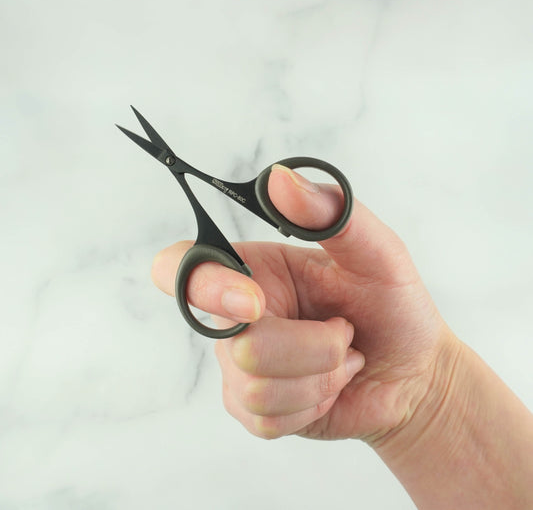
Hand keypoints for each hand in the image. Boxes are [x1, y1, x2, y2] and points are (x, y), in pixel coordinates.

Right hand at [151, 164, 454, 441]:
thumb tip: (279, 178)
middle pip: (241, 344)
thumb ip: (332, 213)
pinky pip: (267, 419)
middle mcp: (236, 317)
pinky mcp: (253, 408)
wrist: (412, 371)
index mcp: (254, 268)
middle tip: (344, 333)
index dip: (205, 286)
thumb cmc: (393, 305)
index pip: (183, 267)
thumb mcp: (377, 252)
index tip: (255, 304)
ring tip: (343, 358)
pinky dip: (314, 404)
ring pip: (257, 385)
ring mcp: (240, 366)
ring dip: (320, 376)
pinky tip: (332, 386)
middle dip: (313, 347)